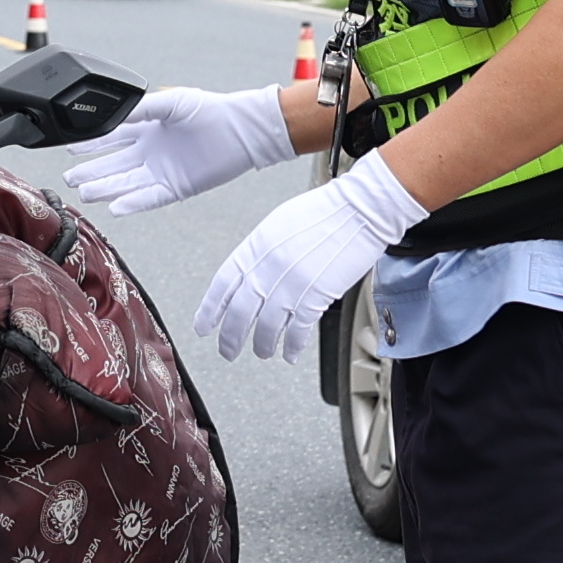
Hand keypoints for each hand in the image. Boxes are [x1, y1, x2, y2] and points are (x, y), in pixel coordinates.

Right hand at [66, 82, 294, 214]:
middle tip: (69, 179)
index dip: (89, 145)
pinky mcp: (175, 188)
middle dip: (91, 171)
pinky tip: (114, 208)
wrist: (241, 130)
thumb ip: (142, 108)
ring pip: (125, 183)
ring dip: (105, 188)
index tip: (67, 149)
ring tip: (84, 193)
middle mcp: (150, 151)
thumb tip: (114, 112)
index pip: (110, 138)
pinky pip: (148, 198)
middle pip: (113, 164)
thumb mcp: (172, 102)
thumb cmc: (209, 110)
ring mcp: (161, 171)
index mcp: (146, 127)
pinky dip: (132, 203)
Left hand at [194, 154, 421, 361]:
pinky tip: (289, 352)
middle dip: (231, 338)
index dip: (210, 310)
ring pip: (266, 327)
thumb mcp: (279, 224)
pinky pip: (297, 331)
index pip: (223, 285)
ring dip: (262, 345)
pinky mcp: (316, 297)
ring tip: (262, 352)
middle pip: (240, 313)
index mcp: (255, 246)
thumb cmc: (325, 212)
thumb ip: (261, 251)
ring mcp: (292, 284)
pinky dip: (291, 345)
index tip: (203, 326)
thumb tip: (250, 273)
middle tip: (227, 350)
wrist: (359, 210)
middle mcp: (269, 267)